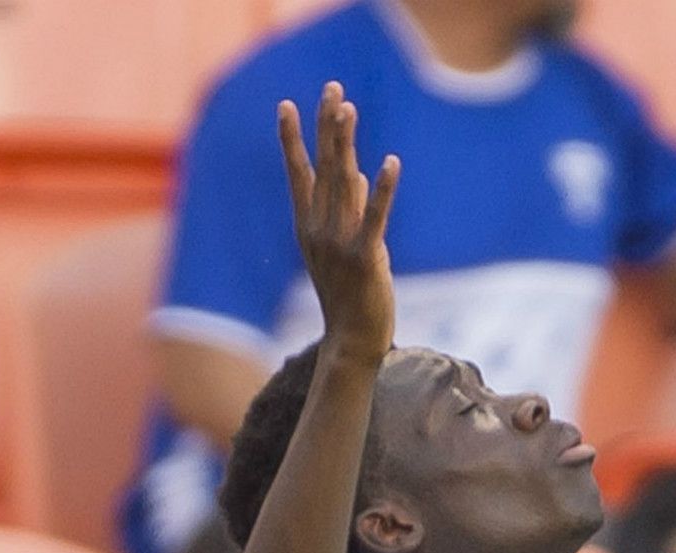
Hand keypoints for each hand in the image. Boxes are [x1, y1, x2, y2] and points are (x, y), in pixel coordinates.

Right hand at [278, 83, 400, 367]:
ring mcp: (338, 243)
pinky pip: (375, 217)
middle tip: (332, 87)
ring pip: (342, 183)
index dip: (291, 138)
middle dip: (326, 125)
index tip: (285, 103)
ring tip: (350, 108)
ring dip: (346, 143)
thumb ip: (347, 209)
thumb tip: (354, 170)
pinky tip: (390, 162)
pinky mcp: (365, 258)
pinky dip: (382, 189)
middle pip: (321, 167)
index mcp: (308, 227)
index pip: (298, 173)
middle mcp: (318, 229)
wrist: (352, 341)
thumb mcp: (344, 247)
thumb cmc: (351, 295)